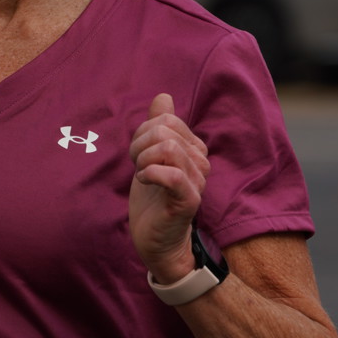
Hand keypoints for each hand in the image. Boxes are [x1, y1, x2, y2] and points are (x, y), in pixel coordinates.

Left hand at [128, 93, 211, 284]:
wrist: (155, 240)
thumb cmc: (152, 199)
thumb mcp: (150, 156)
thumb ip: (159, 126)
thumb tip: (164, 96)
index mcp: (193, 148)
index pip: (166, 121)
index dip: (143, 133)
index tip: (138, 155)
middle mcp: (200, 162)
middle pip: (164, 131)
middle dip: (139, 146)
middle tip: (138, 166)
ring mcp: (197, 181)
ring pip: (168, 148)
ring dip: (143, 160)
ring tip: (142, 175)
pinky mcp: (189, 200)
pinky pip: (172, 174)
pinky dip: (150, 173)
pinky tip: (144, 181)